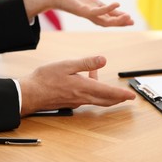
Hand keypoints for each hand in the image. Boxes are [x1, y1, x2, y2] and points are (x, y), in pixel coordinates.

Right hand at [18, 56, 135, 115]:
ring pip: (97, 98)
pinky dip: (92, 90)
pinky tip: (86, 78)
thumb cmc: (45, 79)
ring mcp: (77, 101)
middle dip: (118, 98)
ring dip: (104, 92)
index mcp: (84, 87)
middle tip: (128, 97)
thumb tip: (103, 60)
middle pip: (106, 100)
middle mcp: (83, 97)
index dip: (121, 94)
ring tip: (101, 78)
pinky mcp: (71, 101)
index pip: (108, 92)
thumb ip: (86, 63)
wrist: (30, 93)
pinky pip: (87, 97)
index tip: (131, 96)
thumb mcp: (67, 65)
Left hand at [23, 0, 133, 26]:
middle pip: (108, 19)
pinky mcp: (81, 10)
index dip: (117, 14)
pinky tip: (116, 5)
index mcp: (90, 4)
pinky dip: (108, 9)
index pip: (107, 12)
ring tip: (128, 18)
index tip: (129, 16)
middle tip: (132, 21)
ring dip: (117, 20)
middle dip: (120, 21)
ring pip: (104, 20)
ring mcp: (85, 12)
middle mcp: (89, 10)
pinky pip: (97, 12)